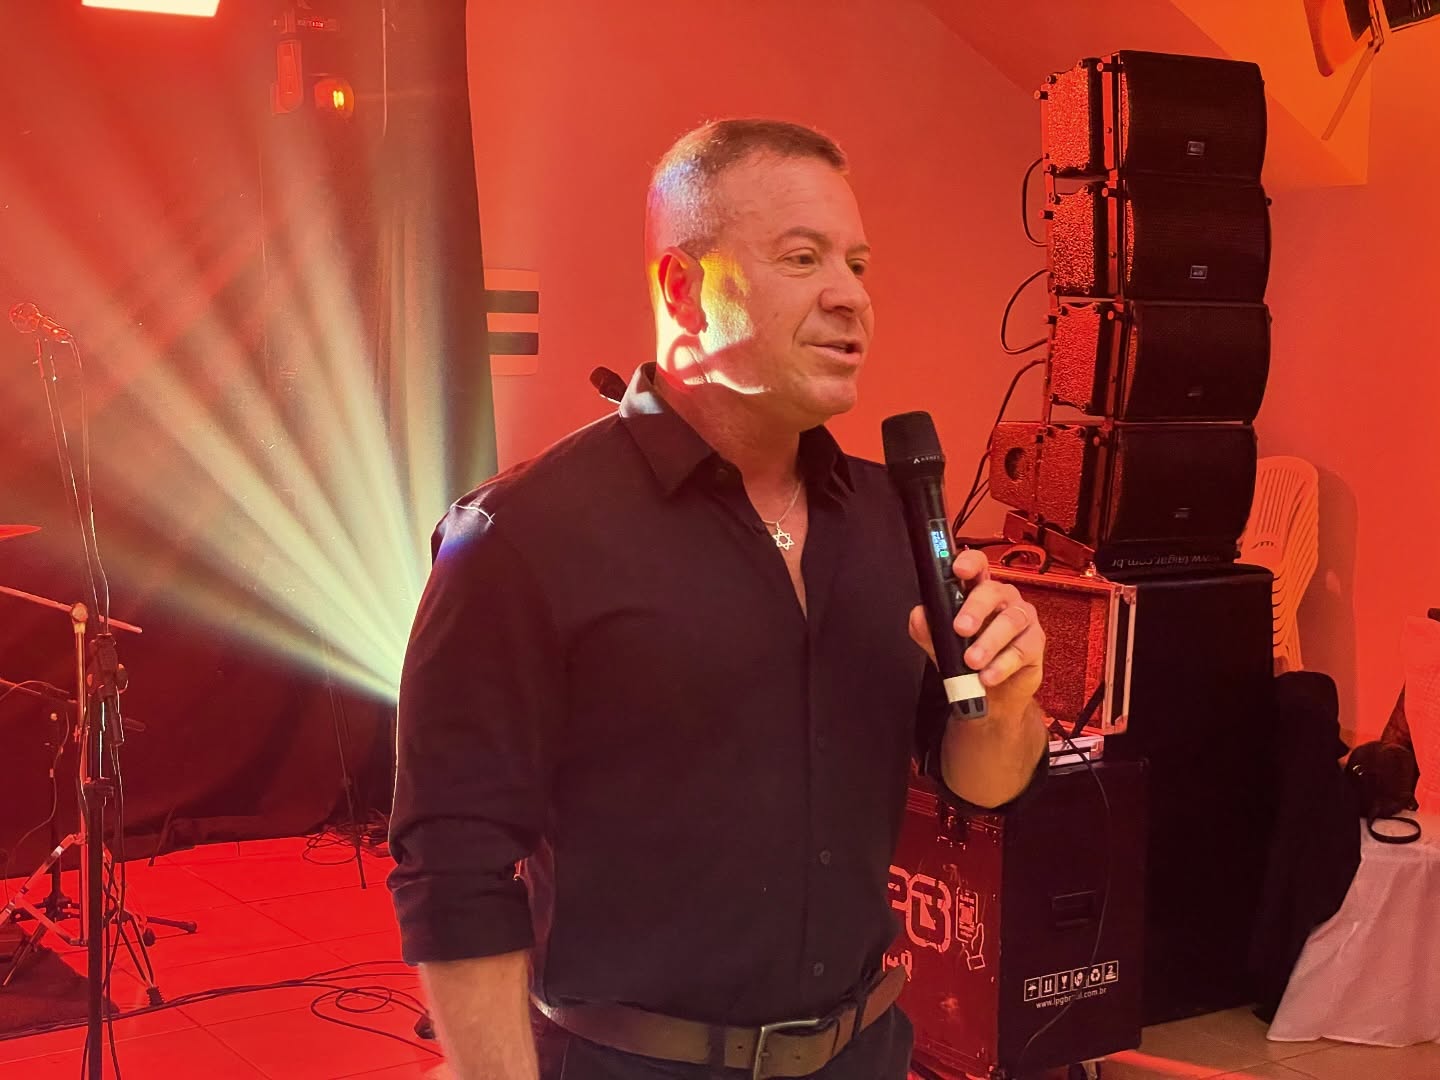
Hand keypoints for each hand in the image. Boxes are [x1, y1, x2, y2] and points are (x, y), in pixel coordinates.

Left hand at [908, 549, 1044, 719]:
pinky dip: (1003, 664)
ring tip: (972, 661)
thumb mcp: (941, 645)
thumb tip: (919, 616)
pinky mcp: (1035, 642)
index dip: (969, 563)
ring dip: (989, 642)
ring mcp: (1022, 617)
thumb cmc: (967, 661)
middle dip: (975, 609)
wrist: (992, 695)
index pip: (977, 566)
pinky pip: (1022, 649)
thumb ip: (927, 629)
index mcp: (978, 591)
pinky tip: (988, 675)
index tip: (958, 570)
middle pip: (992, 591)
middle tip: (960, 628)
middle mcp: (1002, 599)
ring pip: (1010, 620)